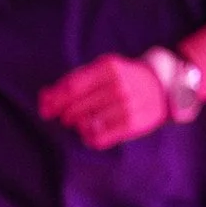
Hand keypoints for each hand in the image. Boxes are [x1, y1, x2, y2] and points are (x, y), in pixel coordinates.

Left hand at [39, 53, 168, 147]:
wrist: (161, 88)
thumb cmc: (122, 79)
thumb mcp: (100, 71)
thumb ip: (71, 82)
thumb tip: (44, 100)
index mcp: (108, 68)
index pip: (71, 88)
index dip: (54, 102)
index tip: (46, 110)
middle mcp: (118, 86)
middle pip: (75, 108)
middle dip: (65, 115)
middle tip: (68, 116)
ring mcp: (127, 106)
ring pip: (85, 124)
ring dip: (78, 126)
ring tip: (83, 122)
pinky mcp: (132, 124)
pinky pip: (98, 138)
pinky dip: (90, 137)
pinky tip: (93, 131)